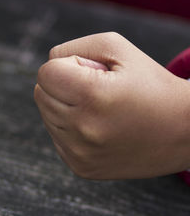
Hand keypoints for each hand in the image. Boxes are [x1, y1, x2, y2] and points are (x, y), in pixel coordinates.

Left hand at [34, 32, 189, 178]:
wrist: (185, 131)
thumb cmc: (150, 84)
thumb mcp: (117, 48)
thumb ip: (72, 48)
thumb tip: (47, 67)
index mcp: (92, 96)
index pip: (45, 73)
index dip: (68, 65)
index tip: (94, 72)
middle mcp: (82, 129)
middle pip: (41, 94)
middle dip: (64, 85)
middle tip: (98, 90)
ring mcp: (80, 153)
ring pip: (46, 115)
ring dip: (65, 106)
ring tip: (100, 109)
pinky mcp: (80, 167)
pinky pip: (56, 136)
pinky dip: (70, 128)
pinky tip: (98, 127)